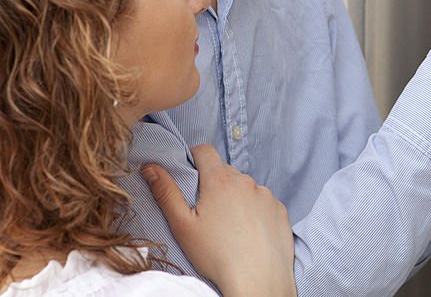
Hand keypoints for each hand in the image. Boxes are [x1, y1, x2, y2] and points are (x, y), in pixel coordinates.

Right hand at [143, 144, 295, 296]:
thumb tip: (150, 167)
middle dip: (214, 183)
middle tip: (206, 210)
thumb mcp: (182, 225)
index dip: (194, 157)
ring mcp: (266, 195)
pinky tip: (249, 232)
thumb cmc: (216, 255)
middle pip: (225, 171)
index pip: (205, 151)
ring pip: (245, 187)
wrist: (257, 280)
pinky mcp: (280, 209)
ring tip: (229, 226)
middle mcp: (246, 181)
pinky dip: (255, 211)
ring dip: (236, 197)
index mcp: (220, 181)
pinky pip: (264, 202)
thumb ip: (166, 192)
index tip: (190, 172)